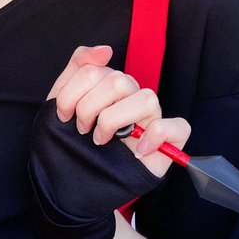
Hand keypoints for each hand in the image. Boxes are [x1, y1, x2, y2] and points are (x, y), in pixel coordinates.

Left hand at [48, 45, 190, 176]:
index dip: (74, 91)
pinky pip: (179, 127)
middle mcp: (130, 102)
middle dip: (90, 106)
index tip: (62, 115)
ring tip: (100, 140)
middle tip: (81, 129)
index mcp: (108, 89)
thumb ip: (77, 70)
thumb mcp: (59, 104)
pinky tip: (137, 149)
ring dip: (114, 119)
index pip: (98, 70)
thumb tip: (105, 49)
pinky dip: (159, 133)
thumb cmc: (65, 147)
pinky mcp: (162, 149)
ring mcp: (147, 123)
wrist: (64, 190)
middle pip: (120, 81)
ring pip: (146, 98)